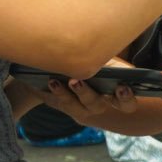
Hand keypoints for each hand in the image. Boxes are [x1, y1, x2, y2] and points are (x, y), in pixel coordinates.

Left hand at [30, 75, 161, 126]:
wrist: (91, 88)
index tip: (122, 87)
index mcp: (117, 98)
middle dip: (85, 93)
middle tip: (75, 81)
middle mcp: (100, 107)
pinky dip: (45, 93)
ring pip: (72, 107)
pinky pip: (55, 103)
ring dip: (62, 94)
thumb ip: (112, 64)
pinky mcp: (65, 107)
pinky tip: (35, 83)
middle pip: (94, 105)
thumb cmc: (108, 71)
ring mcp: (81, 110)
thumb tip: (105, 51)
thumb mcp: (114, 66)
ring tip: (53, 81)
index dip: (125, 98)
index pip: (127, 104)